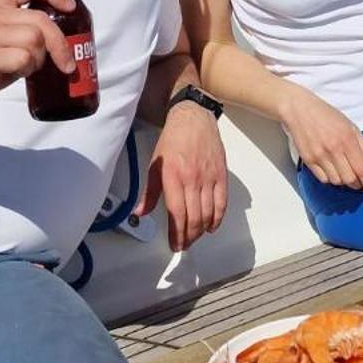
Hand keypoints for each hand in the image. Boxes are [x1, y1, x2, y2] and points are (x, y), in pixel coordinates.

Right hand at [0, 0, 76, 115]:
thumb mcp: (6, 35)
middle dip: (59, 44)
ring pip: (34, 40)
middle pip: (40, 20)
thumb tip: (70, 30)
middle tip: (66, 63)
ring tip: (26, 66)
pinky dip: (27, 69)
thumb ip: (29, 25)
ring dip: (39, 59)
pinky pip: (23, 59)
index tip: (70, 7)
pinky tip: (15, 73)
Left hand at [133, 101, 228, 250]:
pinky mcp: (221, 175)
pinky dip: (218, 218)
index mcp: (173, 177)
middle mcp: (192, 179)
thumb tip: (140, 212)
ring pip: (208, 213)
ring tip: (195, 237)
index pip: (177, 214)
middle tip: (184, 244)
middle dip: (189, 236)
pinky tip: (212, 226)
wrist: (193, 119)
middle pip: (194, 218)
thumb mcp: (155, 165)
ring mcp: (209, 178)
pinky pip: (222, 203)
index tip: (175, 244)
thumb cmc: (173, 140)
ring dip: (202, 230)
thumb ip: (149, 192)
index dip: (177, 233)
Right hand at [278, 85, 362, 200]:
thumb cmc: (326, 115)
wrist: (299, 110)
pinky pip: (323, 179)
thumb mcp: (351, 126)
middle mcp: (333, 150)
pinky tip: (332, 169)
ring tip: (345, 171)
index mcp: (347, 140)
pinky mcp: (308, 160)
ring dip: (344, 181)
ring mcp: (319, 156)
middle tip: (360, 179)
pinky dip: (331, 178)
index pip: (362, 169)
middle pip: (350, 180)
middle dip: (358, 184)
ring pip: (337, 181)